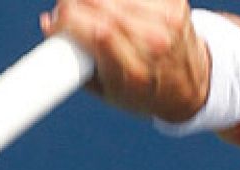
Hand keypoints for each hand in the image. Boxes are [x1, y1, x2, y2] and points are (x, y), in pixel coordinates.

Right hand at [40, 0, 208, 122]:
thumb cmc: (142, 91)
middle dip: (75, 3)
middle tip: (69, 10)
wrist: (191, 85)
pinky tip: (115, 4)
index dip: (68, 19)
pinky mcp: (174, 1)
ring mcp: (167, 21)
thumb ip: (73, 62)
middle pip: (102, 4)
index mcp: (135, 74)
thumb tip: (47, 24)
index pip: (98, 32)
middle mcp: (154, 45)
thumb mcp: (105, 90)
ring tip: (93, 8)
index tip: (56, 22)